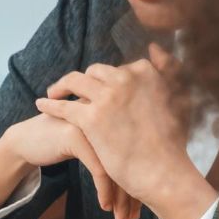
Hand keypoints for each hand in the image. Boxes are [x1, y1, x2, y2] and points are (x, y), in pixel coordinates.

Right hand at [0, 113, 138, 218]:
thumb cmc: (63, 144)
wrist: (26, 140)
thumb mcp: (96, 144)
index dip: (143, 182)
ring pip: (118, 166)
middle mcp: (111, 115)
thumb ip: (117, 150)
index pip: (141, 152)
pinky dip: (105, 191)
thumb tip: (146, 179)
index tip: (141, 207)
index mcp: (120, 115)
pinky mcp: (78, 135)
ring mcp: (94, 123)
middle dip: (134, 195)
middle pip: (133, 159)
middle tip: (134, 218)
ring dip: (121, 199)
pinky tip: (105, 206)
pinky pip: (100, 169)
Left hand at [35, 45, 218, 218]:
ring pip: (75, 82)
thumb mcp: (177, 98)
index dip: (106, 79)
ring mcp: (107, 97)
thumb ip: (168, 70)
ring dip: (61, 85)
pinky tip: (40, 105)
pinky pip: (63, 105)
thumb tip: (154, 47)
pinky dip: (50, 103)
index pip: (118, 69)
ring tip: (52, 93)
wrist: (163, 171)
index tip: (98, 88)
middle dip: (82, 80)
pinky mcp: (91, 118)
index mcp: (145, 72)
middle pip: (94, 72)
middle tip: (70, 88)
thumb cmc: (172, 144)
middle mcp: (126, 78)